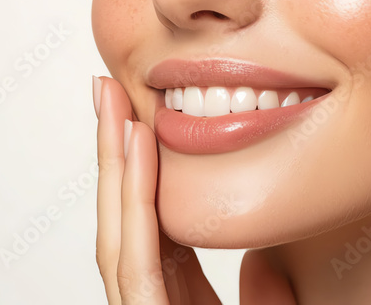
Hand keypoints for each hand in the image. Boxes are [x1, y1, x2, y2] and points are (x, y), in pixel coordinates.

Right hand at [93, 76, 298, 303]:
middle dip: (113, 148)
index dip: (138, 167)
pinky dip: (134, 197)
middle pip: (122, 214)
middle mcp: (148, 298)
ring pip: (118, 228)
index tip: (139, 116)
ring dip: (115, 157)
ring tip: (112, 99)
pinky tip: (138, 144)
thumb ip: (263, 297)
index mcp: (170, 297)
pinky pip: (138, 258)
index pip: (146, 221)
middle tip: (107, 88)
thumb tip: (262, 266)